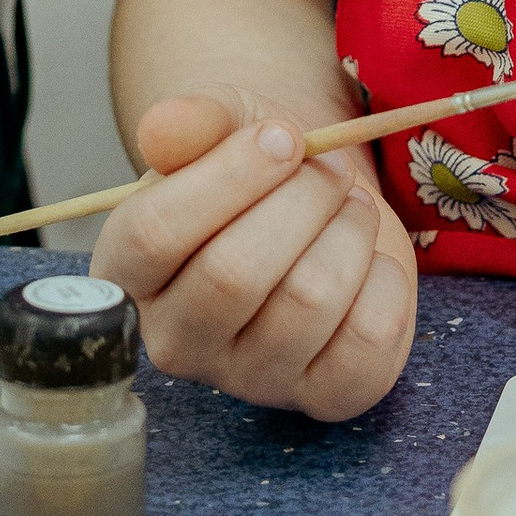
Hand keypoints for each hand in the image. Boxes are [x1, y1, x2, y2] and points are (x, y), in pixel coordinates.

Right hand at [90, 89, 416, 419]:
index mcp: (128, 271)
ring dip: (348, 232)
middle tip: (328, 169)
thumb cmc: (258, 168)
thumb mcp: (224, 126)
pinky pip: (369, 339)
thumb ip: (193, 121)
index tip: (283, 136)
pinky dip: (386, 280)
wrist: (318, 203)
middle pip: (233, 274)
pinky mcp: (324, 395)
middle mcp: (176, 340)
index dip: (229, 175)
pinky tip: (369, 261)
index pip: (155, 233)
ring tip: (348, 209)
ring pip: (308, 302)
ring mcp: (249, 379)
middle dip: (302, 199)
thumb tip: (162, 128)